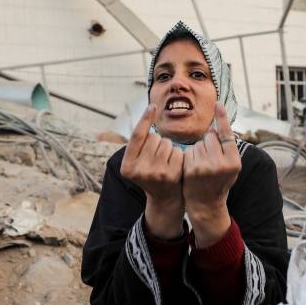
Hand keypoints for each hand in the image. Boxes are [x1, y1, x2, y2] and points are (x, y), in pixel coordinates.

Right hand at [121, 104, 184, 237]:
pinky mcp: (171, 174)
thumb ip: (139, 144)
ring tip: (165, 162)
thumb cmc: (151, 173)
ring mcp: (156, 172)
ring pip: (166, 143)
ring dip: (168, 148)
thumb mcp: (137, 163)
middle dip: (158, 142)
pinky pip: (177, 151)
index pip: (137, 136)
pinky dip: (177, 155)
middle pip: (154, 138)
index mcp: (127, 166)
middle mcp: (139, 169)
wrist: (165, 199)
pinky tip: (174, 166)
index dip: (145, 119)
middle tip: (157, 158)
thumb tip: (149, 112)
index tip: (152, 105)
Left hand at [183, 102, 241, 246]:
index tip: (217, 103)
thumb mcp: (231, 167)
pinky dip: (190, 156)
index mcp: (234, 162)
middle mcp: (221, 163)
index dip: (222, 118)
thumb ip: (227, 148)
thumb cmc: (219, 182)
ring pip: (199, 143)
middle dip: (209, 143)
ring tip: (202, 167)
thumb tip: (216, 127)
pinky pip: (189, 151)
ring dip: (199, 150)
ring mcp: (205, 166)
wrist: (205, 204)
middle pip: (211, 137)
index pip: (227, 134)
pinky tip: (193, 169)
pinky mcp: (191, 169)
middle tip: (210, 160)